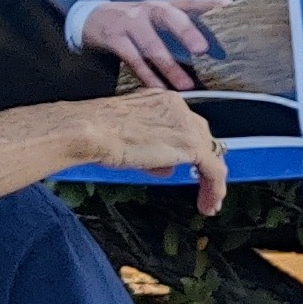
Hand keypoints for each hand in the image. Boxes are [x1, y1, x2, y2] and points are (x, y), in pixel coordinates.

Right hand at [67, 90, 228, 212]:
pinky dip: (214, 189)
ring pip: (210, 154)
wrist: (87, 131)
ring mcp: (186, 125)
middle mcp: (177, 107)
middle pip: (202, 137)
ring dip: (209, 180)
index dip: (187, 148)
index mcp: (161, 100)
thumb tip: (164, 166)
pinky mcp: (191, 145)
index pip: (184, 124)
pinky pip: (213, 170)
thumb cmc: (93, 132)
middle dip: (201, 162)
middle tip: (201, 182)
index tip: (187, 163)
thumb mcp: (128, 137)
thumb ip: (151, 148)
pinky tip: (209, 203)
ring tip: (207, 200)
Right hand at [77, 0, 227, 91]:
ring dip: (169, 66)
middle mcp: (148, 10)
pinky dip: (147, 76)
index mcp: (164, 5)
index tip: (228, 6)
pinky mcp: (114, 39)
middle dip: (185, 31)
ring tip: (186, 85)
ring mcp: (129, 23)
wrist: (93, 18)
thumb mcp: (160, 15)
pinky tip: (160, 89)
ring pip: (150, 45)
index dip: (209, 3)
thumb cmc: (137, 21)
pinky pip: (133, 60)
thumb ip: (188, 19)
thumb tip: (223, 24)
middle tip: (201, 49)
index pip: (190, 1)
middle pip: (168, 17)